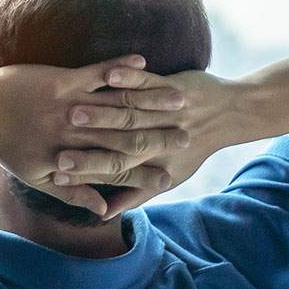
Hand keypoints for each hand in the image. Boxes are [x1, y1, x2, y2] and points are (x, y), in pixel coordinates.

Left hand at [0, 55, 189, 215]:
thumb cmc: (6, 146)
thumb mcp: (38, 178)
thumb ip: (73, 195)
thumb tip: (102, 212)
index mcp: (71, 161)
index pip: (117, 171)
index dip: (146, 173)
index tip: (173, 175)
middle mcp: (74, 136)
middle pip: (125, 139)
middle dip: (159, 138)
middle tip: (189, 135)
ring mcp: (69, 107)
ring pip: (117, 106)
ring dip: (149, 102)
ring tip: (179, 100)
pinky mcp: (61, 81)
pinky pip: (96, 74)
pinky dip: (120, 68)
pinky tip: (142, 61)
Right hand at [53, 68, 241, 216]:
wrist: (231, 114)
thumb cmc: (192, 148)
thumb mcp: (168, 175)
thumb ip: (133, 194)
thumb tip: (105, 214)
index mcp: (155, 163)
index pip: (115, 171)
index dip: (85, 172)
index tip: (57, 173)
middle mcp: (160, 140)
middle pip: (117, 144)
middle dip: (86, 145)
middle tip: (57, 150)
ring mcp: (166, 112)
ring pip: (129, 113)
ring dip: (100, 112)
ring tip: (72, 111)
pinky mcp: (172, 86)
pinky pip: (147, 80)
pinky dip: (129, 76)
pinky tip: (109, 74)